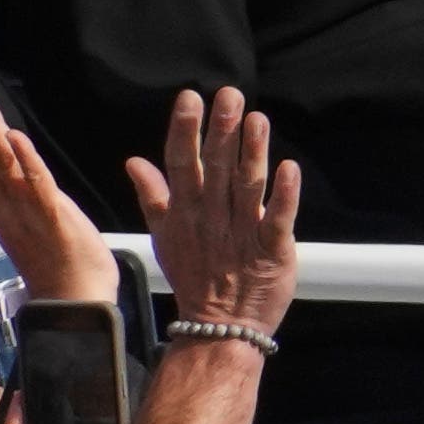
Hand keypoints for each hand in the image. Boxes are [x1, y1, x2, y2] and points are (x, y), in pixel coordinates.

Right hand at [0, 92, 120, 307]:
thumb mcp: (39, 241)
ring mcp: (30, 216)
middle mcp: (11, 215)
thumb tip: (25, 202)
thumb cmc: (66, 278)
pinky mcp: (56, 218)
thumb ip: (30, 217)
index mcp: (8, 220)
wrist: (78, 308)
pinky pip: (38, 184)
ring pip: (5, 167)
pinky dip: (25, 160)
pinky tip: (14, 137)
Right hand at [122, 86, 301, 340]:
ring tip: (258, 119)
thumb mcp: (166, 237)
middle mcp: (212, 219)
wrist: (220, 329)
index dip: (185, 131)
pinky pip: (278, 219)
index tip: (189, 97)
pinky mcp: (272, 249)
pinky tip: (289, 167)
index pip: (182, 165)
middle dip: (222, 131)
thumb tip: (134, 161)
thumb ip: (153, 196)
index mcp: (187, 213)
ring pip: (247, 188)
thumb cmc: (197, 277)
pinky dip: (284, 195)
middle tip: (229, 94)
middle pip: (217, 169)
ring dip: (253, 153)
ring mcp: (243, 234)